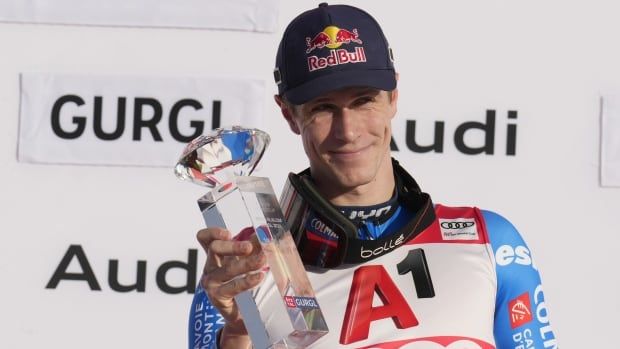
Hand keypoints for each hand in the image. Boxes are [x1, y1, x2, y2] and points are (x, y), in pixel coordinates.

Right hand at [197, 227, 266, 347]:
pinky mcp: (218, 297)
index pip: (205, 239)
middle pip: (215, 249)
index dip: (213, 233)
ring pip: (228, 268)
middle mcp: (210, 267)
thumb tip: (264, 231)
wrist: (242, 314)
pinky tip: (260, 276)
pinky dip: (248, 280)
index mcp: (215, 255)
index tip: (229, 233)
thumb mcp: (248, 261)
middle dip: (233, 246)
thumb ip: (255, 246)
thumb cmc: (243, 283)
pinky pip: (233, 286)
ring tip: (263, 260)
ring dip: (247, 263)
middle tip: (250, 247)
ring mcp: (212, 282)